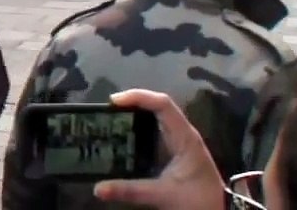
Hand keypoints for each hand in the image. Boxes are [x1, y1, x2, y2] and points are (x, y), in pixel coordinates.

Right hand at [93, 90, 223, 209]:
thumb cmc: (198, 201)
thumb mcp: (163, 195)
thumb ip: (130, 191)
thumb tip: (98, 188)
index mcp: (185, 137)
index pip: (162, 104)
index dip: (138, 96)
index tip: (113, 101)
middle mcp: (183, 134)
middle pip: (158, 105)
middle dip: (133, 102)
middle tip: (107, 110)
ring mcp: (181, 141)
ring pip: (157, 116)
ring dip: (136, 113)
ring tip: (112, 118)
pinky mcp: (176, 151)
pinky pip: (156, 130)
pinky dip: (139, 127)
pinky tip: (125, 135)